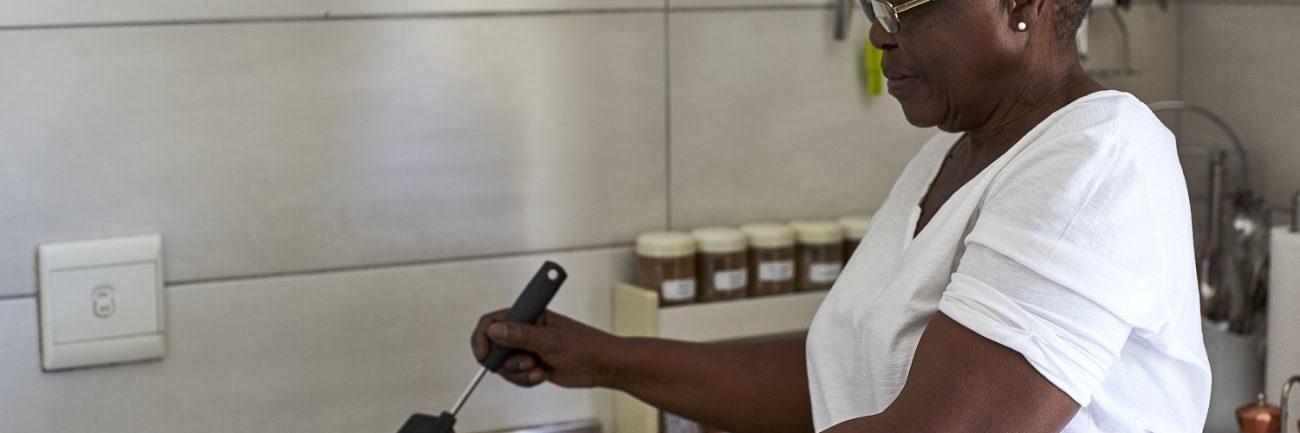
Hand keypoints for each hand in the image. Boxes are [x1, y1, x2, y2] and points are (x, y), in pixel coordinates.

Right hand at [471, 309, 617, 387]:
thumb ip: (521, 335)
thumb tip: (495, 330)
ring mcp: (528, 348)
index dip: (483, 335)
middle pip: (494, 347)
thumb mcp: (551, 339)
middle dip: (506, 361)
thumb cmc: (586, 345)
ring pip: (504, 365)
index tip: (483, 353)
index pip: (493, 320)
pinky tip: (543, 374)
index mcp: (529, 315)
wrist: (601, 366)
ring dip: (519, 371)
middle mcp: (525, 330)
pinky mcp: (532, 364)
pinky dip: (526, 379)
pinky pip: (516, 376)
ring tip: (538, 368)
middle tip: (525, 362)